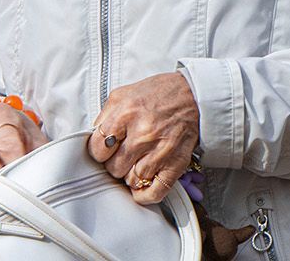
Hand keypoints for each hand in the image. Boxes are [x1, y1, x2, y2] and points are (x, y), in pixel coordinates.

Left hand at [88, 70, 199, 204]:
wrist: (193, 96)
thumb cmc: (160, 94)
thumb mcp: (124, 94)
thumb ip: (106, 116)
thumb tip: (96, 138)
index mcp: (126, 113)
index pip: (97, 149)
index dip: (99, 152)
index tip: (104, 151)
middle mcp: (142, 133)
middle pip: (113, 168)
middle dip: (115, 163)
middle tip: (122, 155)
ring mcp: (159, 151)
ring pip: (131, 181)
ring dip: (131, 175)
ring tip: (136, 163)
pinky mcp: (175, 164)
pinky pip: (154, 192)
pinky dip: (145, 194)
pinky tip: (142, 186)